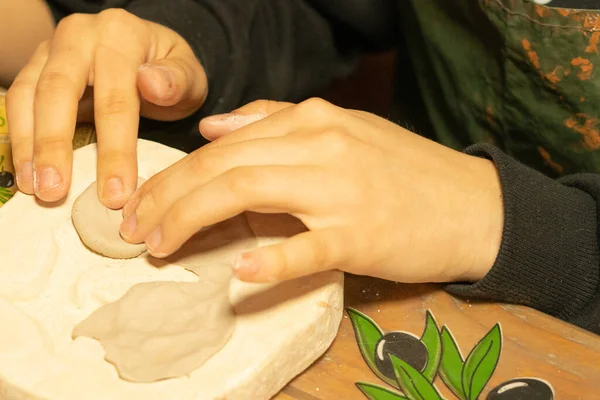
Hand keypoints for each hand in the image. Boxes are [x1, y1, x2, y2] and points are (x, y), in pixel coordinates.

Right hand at [6, 8, 207, 207]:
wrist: (147, 51)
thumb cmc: (170, 72)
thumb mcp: (189, 75)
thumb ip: (177, 80)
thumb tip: (151, 83)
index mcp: (121, 36)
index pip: (116, 98)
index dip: (115, 149)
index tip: (116, 192)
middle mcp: (79, 36)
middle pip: (58, 91)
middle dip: (54, 146)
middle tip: (55, 192)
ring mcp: (51, 49)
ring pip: (27, 95)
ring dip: (27, 145)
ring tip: (36, 187)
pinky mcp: (35, 67)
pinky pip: (16, 101)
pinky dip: (18, 137)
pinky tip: (27, 172)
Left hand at [120, 98, 503, 283]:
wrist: (473, 203)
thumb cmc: (404, 171)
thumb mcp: (343, 129)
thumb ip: (277, 120)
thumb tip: (215, 126)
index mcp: (314, 119)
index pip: (224, 144)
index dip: (175, 174)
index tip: (146, 202)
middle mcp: (321, 145)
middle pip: (223, 165)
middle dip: (168, 197)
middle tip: (134, 228)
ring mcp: (341, 190)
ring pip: (248, 193)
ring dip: (193, 220)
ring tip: (160, 247)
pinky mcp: (361, 235)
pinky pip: (306, 246)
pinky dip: (270, 260)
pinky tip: (240, 273)